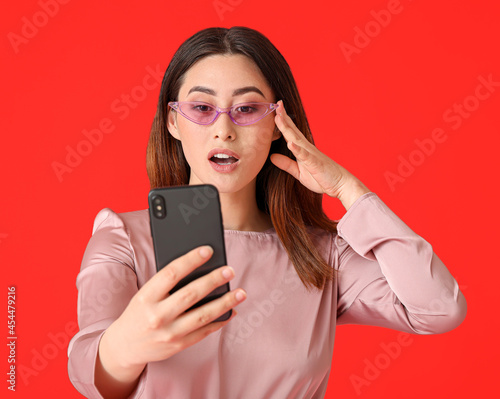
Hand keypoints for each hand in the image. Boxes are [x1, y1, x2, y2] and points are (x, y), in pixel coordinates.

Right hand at [95, 246, 245, 397]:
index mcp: (146, 297)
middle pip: (190, 294)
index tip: (208, 250)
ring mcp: (168, 333)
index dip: (190, 260)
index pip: (171, 274)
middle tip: (230, 271)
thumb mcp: (144, 294)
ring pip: (202, 316)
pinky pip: (203, 332)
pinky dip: (219, 321)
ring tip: (241, 292)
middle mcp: (157, 315)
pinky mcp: (178, 345)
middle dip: (213, 281)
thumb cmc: (139, 312)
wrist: (124, 346)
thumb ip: (166, 283)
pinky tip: (231, 311)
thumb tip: (198, 267)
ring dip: (225, 303)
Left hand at [270, 100, 370, 209]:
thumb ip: (286, 164)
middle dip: (284, 118)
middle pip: (293, 131)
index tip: (275, 109)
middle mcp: (307, 148)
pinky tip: (291, 144)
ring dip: (288, 129)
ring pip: (297, 139)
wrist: (341, 185)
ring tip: (279, 117)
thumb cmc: (321, 177)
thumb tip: (272, 157)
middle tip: (277, 104)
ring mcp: (311, 155)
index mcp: (303, 150)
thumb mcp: (299, 172)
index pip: (290, 133)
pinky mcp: (315, 164)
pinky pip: (306, 156)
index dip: (283, 122)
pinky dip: (298, 150)